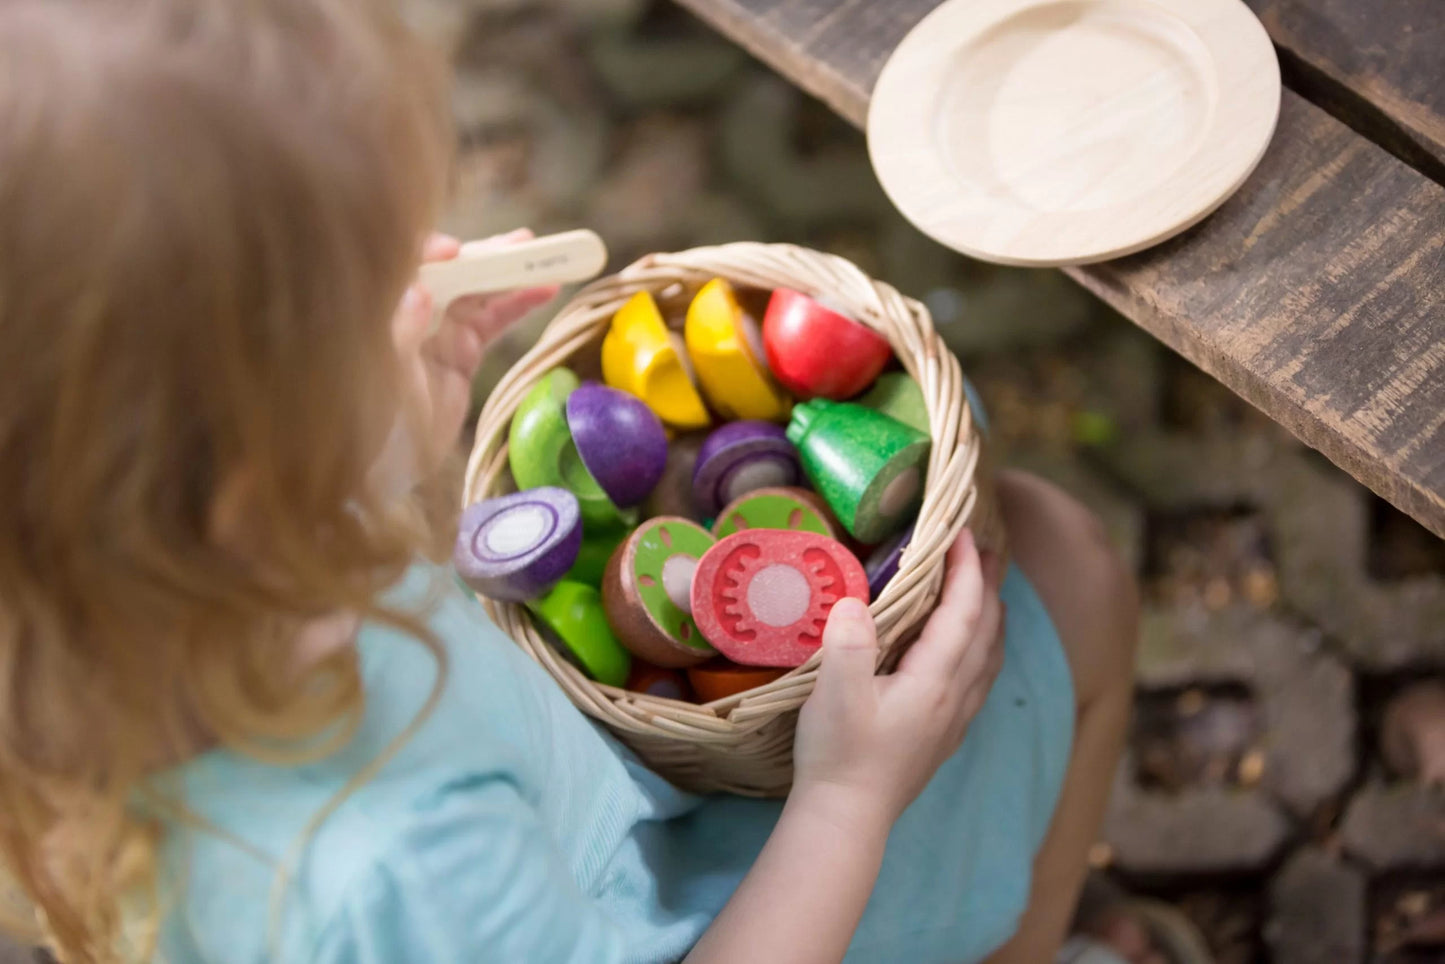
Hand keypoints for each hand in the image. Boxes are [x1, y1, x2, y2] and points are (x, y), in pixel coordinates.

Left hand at [392, 230, 557, 476]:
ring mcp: (438, 332)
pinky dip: (518, 303)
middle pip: (451, 272)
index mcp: (384, 307)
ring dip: (511, 273)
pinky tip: (545, 288)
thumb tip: (420, 291)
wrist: (377, 469)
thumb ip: (400, 334)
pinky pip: (493, 321)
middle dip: (485, 254)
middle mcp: (411, 312)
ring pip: (479, 292)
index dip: (432, 254)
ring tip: (544, 257)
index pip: (409, 268)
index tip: (455, 253)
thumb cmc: (364, 421)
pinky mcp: (461, 355)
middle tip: (525, 241)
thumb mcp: (381, 379)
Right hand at [792, 529, 1005, 825]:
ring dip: (990, 618)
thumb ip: (849, 643)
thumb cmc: (838, 755)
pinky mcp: (943, 736)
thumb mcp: (835, 694)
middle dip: (986, 586)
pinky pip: (979, 680)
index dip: (966, 570)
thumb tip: (855, 601)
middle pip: (986, 630)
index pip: (963, 612)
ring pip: (989, 657)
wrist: (846, 819)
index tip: (963, 533)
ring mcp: (953, 720)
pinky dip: (983, 650)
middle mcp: (955, 697)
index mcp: (934, 680)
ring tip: (984, 592)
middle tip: (980, 548)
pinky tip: (970, 653)